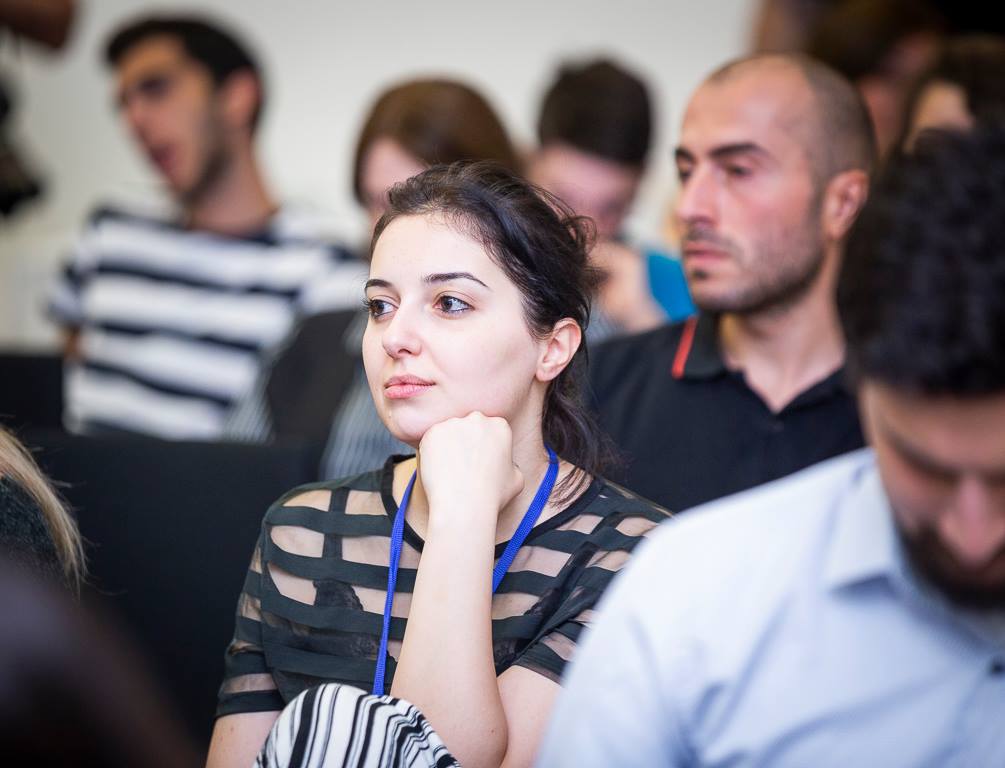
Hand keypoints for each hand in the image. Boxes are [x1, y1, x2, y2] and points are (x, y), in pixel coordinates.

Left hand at [417, 412, 523, 526]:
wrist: (463, 506)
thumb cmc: (492, 496)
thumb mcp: (516, 479)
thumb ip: (512, 464)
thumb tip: (507, 464)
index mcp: (500, 426)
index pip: (490, 429)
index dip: (484, 446)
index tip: (479, 461)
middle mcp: (477, 419)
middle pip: (469, 427)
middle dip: (466, 441)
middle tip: (462, 464)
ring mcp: (453, 424)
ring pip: (449, 432)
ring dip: (448, 446)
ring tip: (449, 470)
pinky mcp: (433, 432)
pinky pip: (431, 439)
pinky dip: (432, 452)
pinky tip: (437, 469)